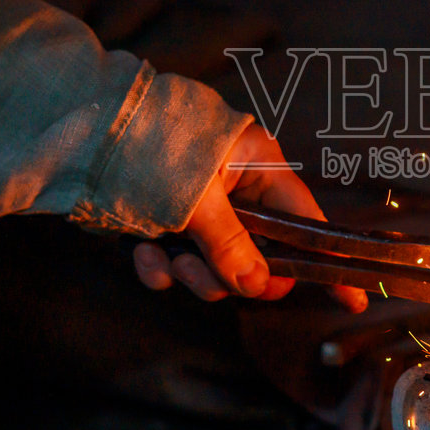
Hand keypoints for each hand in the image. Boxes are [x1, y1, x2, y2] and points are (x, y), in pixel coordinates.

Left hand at [131, 125, 367, 311]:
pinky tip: (140, 253)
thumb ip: (231, 246)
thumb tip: (259, 285)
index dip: (324, 262)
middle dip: (226, 272)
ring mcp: (199, 204)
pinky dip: (159, 264)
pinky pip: (177, 258)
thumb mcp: (197, 199)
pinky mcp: (164, 219)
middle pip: (256, 253)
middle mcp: (234, 185)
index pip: (305, 222)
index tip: (351, 297)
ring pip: (214, 263)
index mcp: (257, 165)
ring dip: (188, 271)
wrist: (78, 131)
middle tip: (200, 273)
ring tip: (163, 257)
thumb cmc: (146, 149)